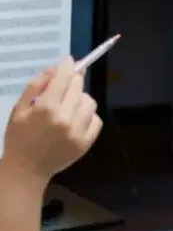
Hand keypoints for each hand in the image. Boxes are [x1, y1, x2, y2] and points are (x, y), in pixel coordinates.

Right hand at [1, 59, 102, 183]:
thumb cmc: (19, 138)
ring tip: (68, 105)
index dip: (68, 66)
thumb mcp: (18, 109)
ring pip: (90, 102)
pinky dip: (88, 115)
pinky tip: (76, 119)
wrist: (26, 170)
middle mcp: (64, 118)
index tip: (69, 61)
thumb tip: (54, 69)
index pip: (64, 78)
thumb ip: (35, 86)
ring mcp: (77, 131)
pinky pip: (96, 120)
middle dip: (72, 81)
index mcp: (46, 108)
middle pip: (78, 87)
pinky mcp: (86, 142)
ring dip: (80, 98)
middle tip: (65, 84)